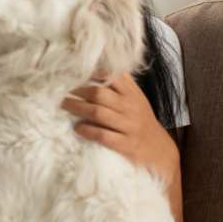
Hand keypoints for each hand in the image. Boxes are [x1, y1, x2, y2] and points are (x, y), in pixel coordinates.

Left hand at [63, 72, 179, 184]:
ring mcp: (129, 127)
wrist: (160, 151)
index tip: (75, 73)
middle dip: (78, 91)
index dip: (91, 74)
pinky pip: (103, 135)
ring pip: (98, 113)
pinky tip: (77, 128)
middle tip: (62, 90)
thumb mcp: (137, 100)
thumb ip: (122, 86)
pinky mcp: (126, 145)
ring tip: (64, 105)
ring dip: (78, 108)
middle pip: (99, 94)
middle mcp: (131, 108)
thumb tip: (96, 70)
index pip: (112, 77)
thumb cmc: (142, 122)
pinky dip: (88, 131)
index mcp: (133, 94)